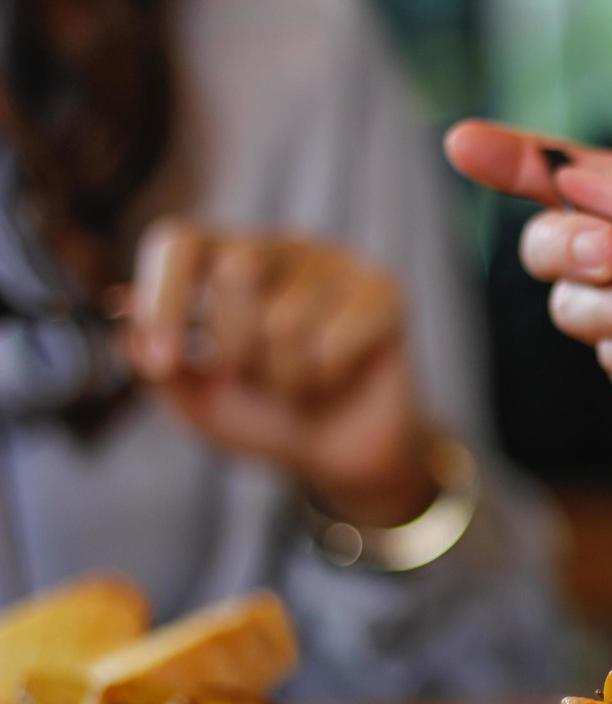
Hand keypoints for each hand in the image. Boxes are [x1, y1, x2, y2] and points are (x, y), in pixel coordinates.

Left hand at [123, 219, 435, 526]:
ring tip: (299, 386)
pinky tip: (337, 380)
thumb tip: (130, 322)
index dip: (165, 297)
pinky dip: (326, 378)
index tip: (166, 363)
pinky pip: (336, 338)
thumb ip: (158, 365)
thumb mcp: (198, 402)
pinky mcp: (383, 292)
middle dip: (234, 348)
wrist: (339, 457)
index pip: (182, 241)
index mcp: (228, 258)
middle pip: (236, 270)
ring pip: (287, 318)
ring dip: (284, 377)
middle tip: (252, 378)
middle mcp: (283, 248)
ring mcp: (337, 265)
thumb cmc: (266, 419)